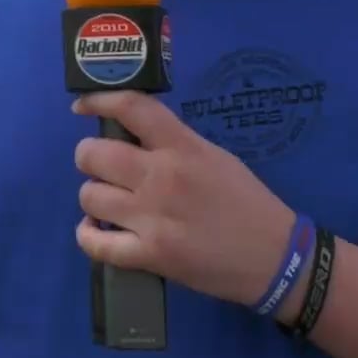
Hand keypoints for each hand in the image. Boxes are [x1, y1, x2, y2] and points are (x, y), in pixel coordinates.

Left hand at [73, 90, 298, 312]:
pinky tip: (96, 230)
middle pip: (93, 154)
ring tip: (110, 203)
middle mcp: (162, 177)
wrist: (275, 258)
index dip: (98, 100)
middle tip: (102, 168)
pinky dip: (88, 235)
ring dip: (93, 198)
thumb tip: (133, 136)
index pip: (131, 108)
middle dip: (89, 158)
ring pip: (89, 196)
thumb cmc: (248, 203)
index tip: (82, 108)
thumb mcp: (215, 157)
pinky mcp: (150, 255)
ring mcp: (152, 218)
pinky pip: (95, 243)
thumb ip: (174, 144)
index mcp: (182, 147)